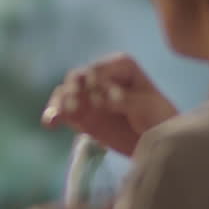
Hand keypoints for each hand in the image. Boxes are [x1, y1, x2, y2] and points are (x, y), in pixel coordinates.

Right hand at [41, 53, 177, 156]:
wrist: (159, 142)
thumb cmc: (159, 117)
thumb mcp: (147, 106)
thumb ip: (124, 100)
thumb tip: (102, 98)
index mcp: (120, 67)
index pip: (100, 68)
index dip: (96, 78)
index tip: (101, 93)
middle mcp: (100, 77)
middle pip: (78, 78)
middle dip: (73, 89)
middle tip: (73, 103)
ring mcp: (88, 96)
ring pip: (65, 94)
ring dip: (60, 102)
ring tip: (59, 116)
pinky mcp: (80, 115)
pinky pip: (62, 112)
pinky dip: (54, 116)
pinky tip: (50, 124)